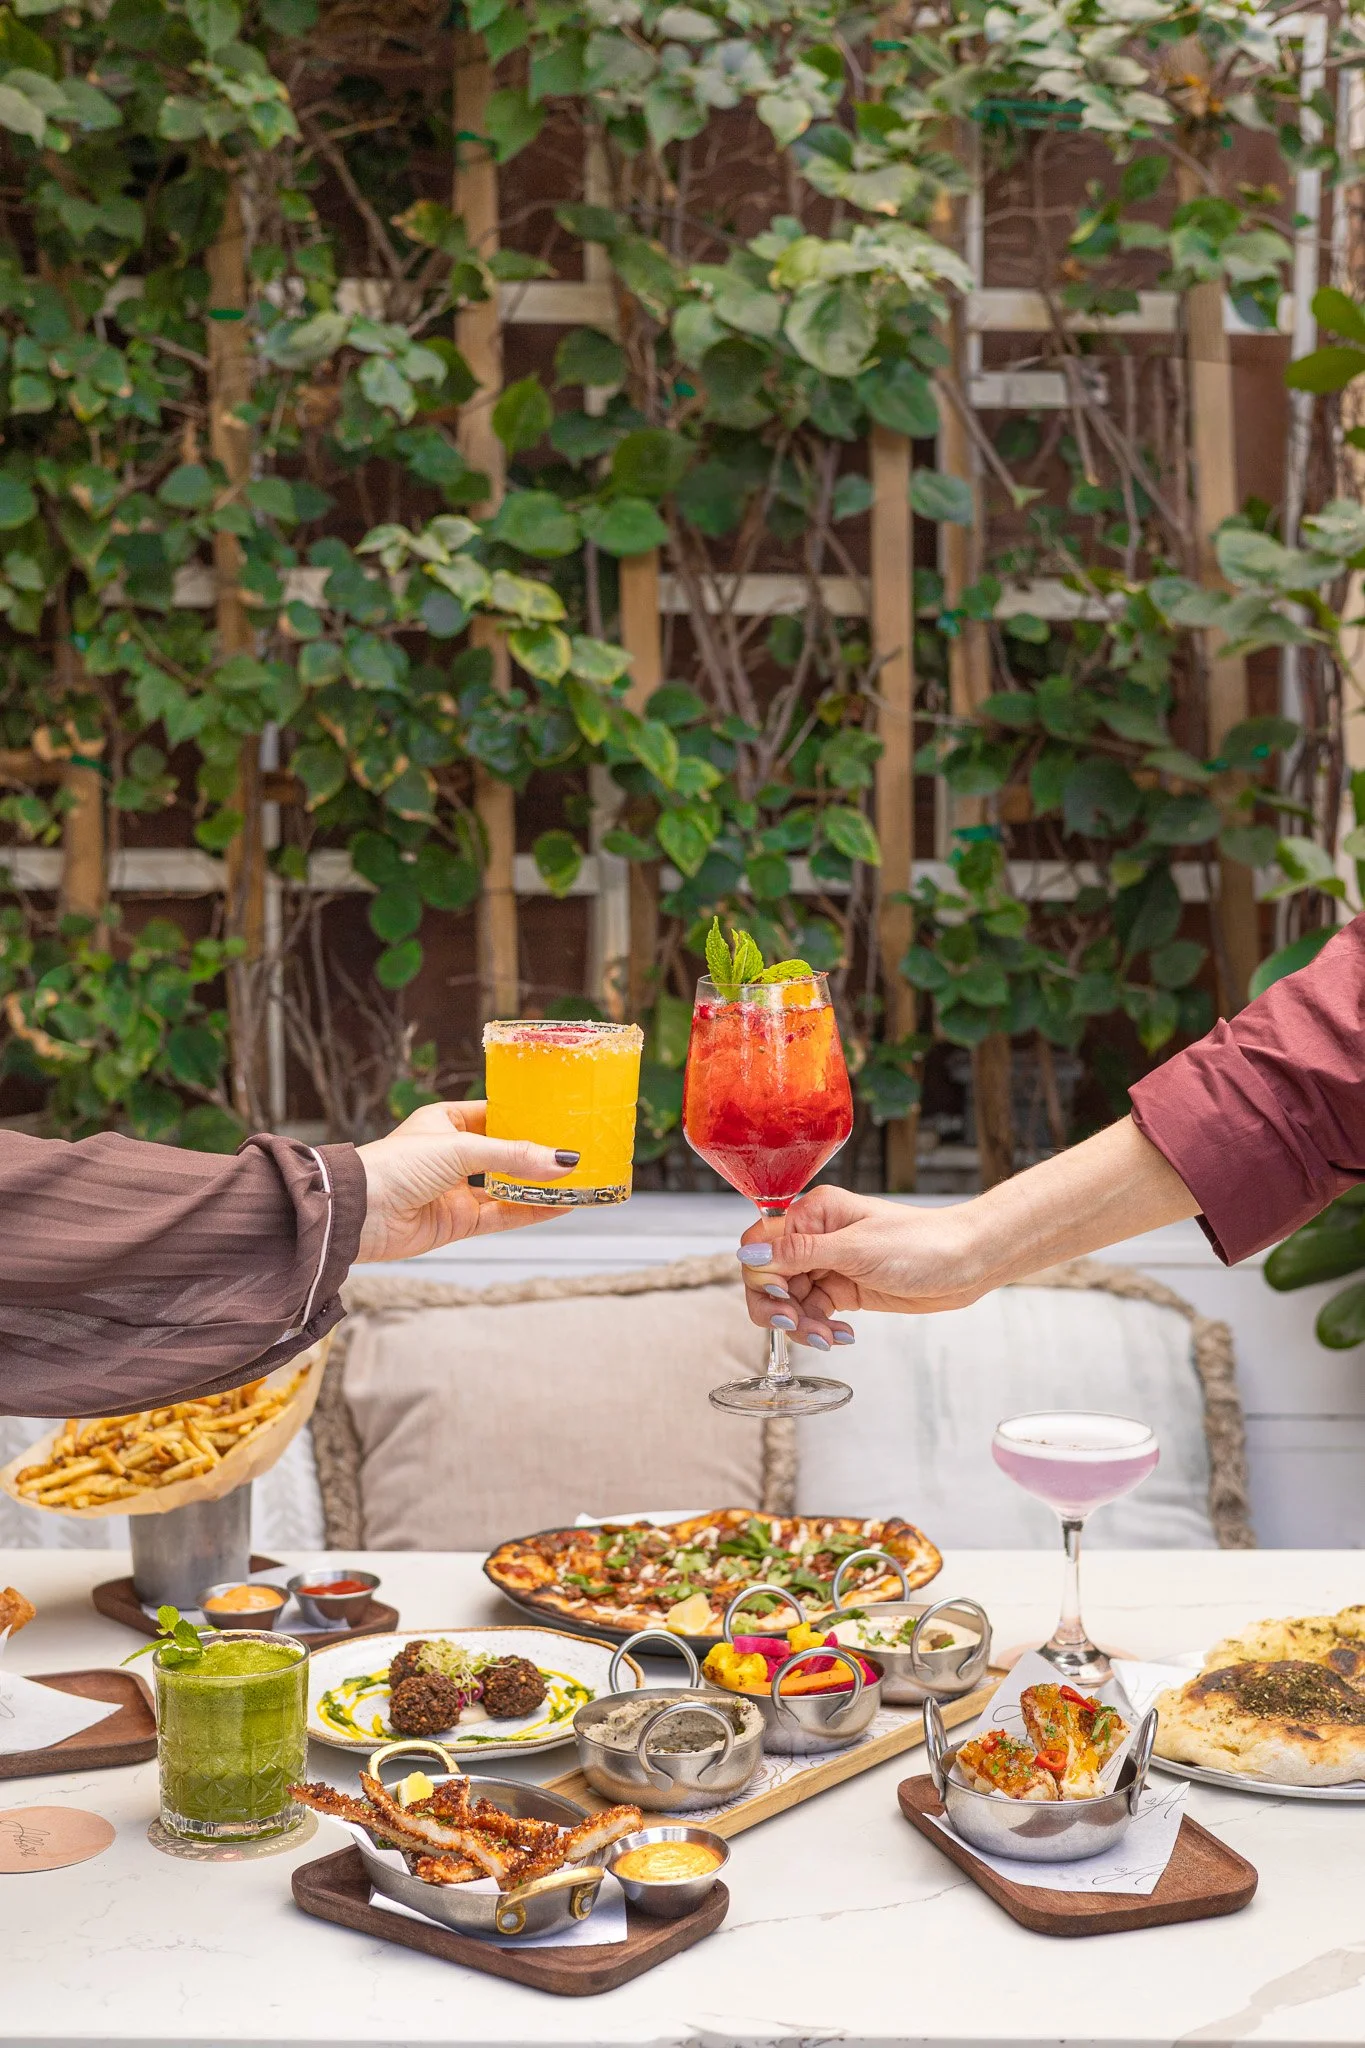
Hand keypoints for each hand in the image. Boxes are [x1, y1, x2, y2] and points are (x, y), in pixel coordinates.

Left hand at [356, 1101, 575, 1261]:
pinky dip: (529, 1211)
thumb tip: (560, 1160)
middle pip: (504, 1154)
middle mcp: (451, 1155)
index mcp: (445, 1122)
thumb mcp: (461, 1148)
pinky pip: (501, 1215)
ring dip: (538, 1186)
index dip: (525, 1119)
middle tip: (576, 1151)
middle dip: (537, 1155)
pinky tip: (558, 1205)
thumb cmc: (397, 1165)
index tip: (560, 1119)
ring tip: (576, 1180)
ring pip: (506, 1187)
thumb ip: (512, 1156)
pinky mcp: (457, 1222)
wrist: (359, 1214)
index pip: (494, 1116)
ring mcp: (455, 1190)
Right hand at [736, 1188, 982, 1348]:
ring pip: (790, 1300)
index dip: (762, 1276)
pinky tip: (843, 1336)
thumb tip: (748, 1256)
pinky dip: (821, 1328)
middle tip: (798, 1325)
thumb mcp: (856, 1250)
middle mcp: (816, 1237)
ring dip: (802, 1324)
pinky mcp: (844, 1289)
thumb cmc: (922, 1243)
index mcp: (814, 1213)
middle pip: (769, 1276)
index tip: (781, 1298)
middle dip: (778, 1306)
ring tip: (829, 1337)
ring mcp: (830, 1264)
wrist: (968, 1262)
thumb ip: (799, 1254)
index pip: (761, 1244)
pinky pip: (814, 1312)